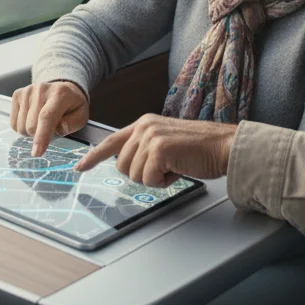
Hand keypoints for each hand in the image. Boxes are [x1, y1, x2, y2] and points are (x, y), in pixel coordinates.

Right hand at [10, 81, 89, 156]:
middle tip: (50, 129)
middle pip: (31, 125)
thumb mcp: (81, 116)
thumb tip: (58, 129)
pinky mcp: (17, 94)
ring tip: (41, 123)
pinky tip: (32, 119)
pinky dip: (22, 126)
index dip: (41, 136)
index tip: (37, 153)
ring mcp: (27, 91)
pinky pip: (14, 123)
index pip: (47, 116)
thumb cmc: (72, 106)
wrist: (62, 89)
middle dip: (39, 136)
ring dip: (30, 132)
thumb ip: (72, 124)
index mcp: (60, 94)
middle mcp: (41, 89)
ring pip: (21, 126)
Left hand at [74, 114, 236, 186]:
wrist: (223, 146)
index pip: (111, 141)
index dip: (94, 157)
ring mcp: (150, 137)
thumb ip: (145, 149)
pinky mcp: (158, 149)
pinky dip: (163, 181)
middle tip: (165, 167)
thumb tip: (128, 166)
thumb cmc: (200, 149)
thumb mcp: (167, 142)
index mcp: (144, 123)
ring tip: (175, 165)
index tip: (80, 168)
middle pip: (122, 166)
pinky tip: (178, 168)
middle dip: (141, 174)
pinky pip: (148, 179)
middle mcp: (144, 127)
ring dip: (155, 178)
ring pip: (134, 175)